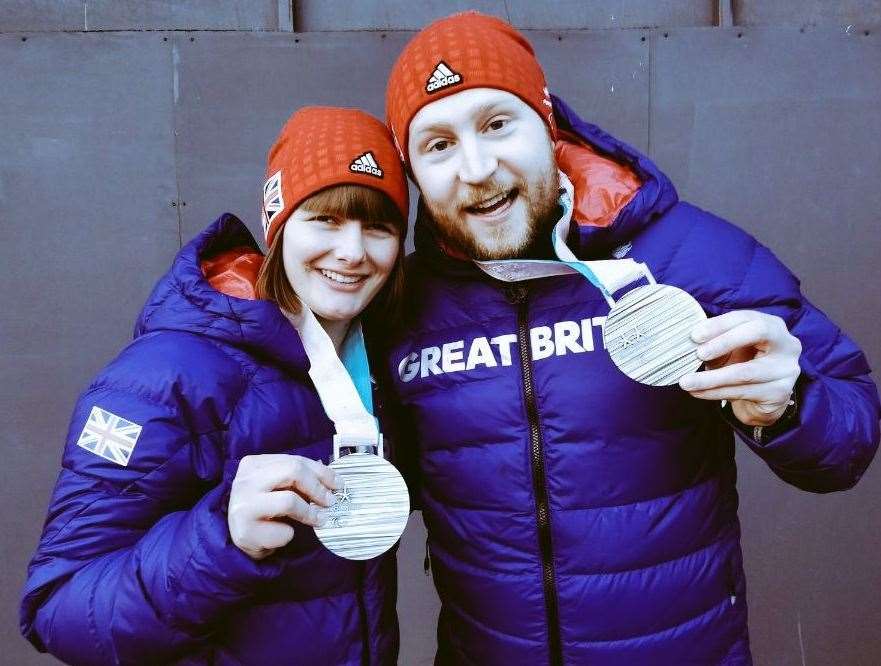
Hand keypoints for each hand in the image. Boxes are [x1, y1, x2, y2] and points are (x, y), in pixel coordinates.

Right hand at [228, 454, 341, 559]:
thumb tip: (331, 479)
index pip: (295, 460)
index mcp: (253, 464)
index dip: (322, 472)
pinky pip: (282, 531)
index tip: (338, 484)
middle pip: (293, 472)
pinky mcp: (246, 532)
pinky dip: (289, 534)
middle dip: (318, 488)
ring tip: (319, 520)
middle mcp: (244, 481)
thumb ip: (298, 478)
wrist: (238, 537)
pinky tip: (283, 534)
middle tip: (331, 501)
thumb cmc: (263, 507)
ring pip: (289, 501)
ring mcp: (243, 506)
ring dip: (310, 513)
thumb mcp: (277, 486)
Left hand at [679, 310, 801, 426]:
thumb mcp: (729, 350)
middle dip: (724, 342)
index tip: (695, 335)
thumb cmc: (742, 366)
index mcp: (772, 325)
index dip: (719, 324)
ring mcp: (786, 369)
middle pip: (757, 332)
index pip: (746, 317)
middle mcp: (787, 344)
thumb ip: (714, 342)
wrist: (760, 400)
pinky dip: (715, 392)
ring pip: (744, 372)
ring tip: (686, 382)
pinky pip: (742, 392)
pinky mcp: (780, 393)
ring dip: (710, 378)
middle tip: (698, 354)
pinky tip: (698, 392)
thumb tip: (688, 341)